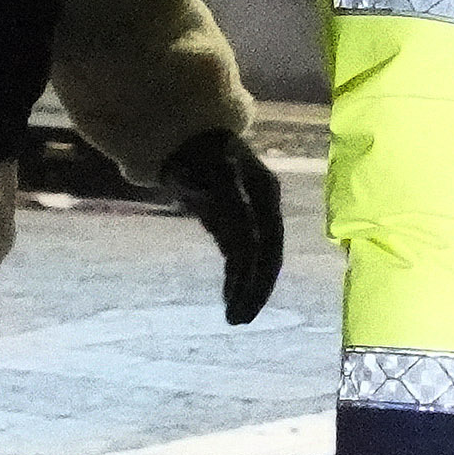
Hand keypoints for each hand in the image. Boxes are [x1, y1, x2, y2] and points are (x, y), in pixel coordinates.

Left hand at [152, 129, 283, 324]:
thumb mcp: (212, 171)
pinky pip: (239, 255)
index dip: (259, 274)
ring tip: (234, 317)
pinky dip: (235, 277)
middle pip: (265, 255)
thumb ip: (218, 197)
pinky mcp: (233, 223)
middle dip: (254, 288)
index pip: (267, 242)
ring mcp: (249, 216)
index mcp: (264, 193)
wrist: (187, 134)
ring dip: (244, 287)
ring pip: (252, 259)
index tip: (245, 302)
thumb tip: (229, 231)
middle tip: (239, 320)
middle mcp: (264, 208)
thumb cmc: (199, 150)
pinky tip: (229, 297)